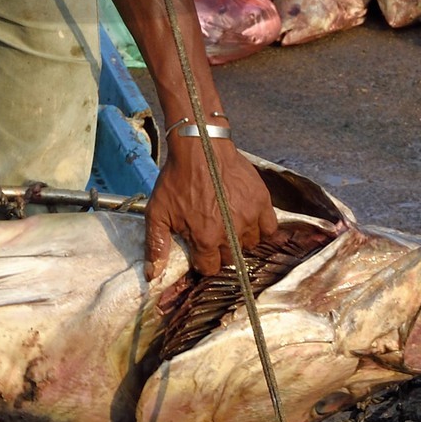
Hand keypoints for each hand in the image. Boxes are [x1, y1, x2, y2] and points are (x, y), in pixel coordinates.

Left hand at [144, 136, 276, 278]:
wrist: (200, 145)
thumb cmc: (177, 177)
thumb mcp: (158, 211)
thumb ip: (156, 245)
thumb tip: (151, 276)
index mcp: (205, 238)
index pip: (210, 268)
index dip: (203, 261)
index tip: (200, 249)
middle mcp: (230, 232)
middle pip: (231, 259)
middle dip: (221, 251)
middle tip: (213, 233)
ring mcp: (249, 217)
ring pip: (250, 244)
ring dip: (240, 239)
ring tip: (229, 224)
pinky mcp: (262, 201)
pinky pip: (269, 228)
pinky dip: (261, 228)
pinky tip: (248, 219)